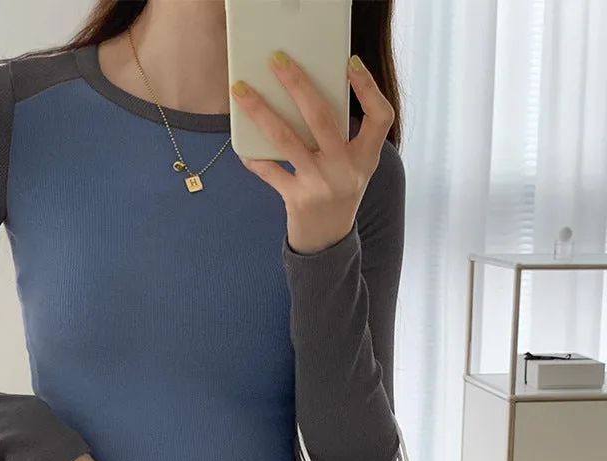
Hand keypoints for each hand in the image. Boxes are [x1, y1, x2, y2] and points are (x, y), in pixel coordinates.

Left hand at [232, 53, 394, 254]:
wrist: (328, 239)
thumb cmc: (338, 191)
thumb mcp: (353, 165)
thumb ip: (342, 135)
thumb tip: (305, 93)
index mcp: (366, 156)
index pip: (380, 117)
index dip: (368, 89)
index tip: (351, 63)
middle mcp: (346, 168)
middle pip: (321, 117)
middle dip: (297, 84)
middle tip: (276, 60)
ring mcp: (321, 183)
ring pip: (287, 138)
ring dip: (261, 111)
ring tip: (241, 90)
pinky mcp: (298, 198)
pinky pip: (270, 171)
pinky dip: (254, 157)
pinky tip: (241, 145)